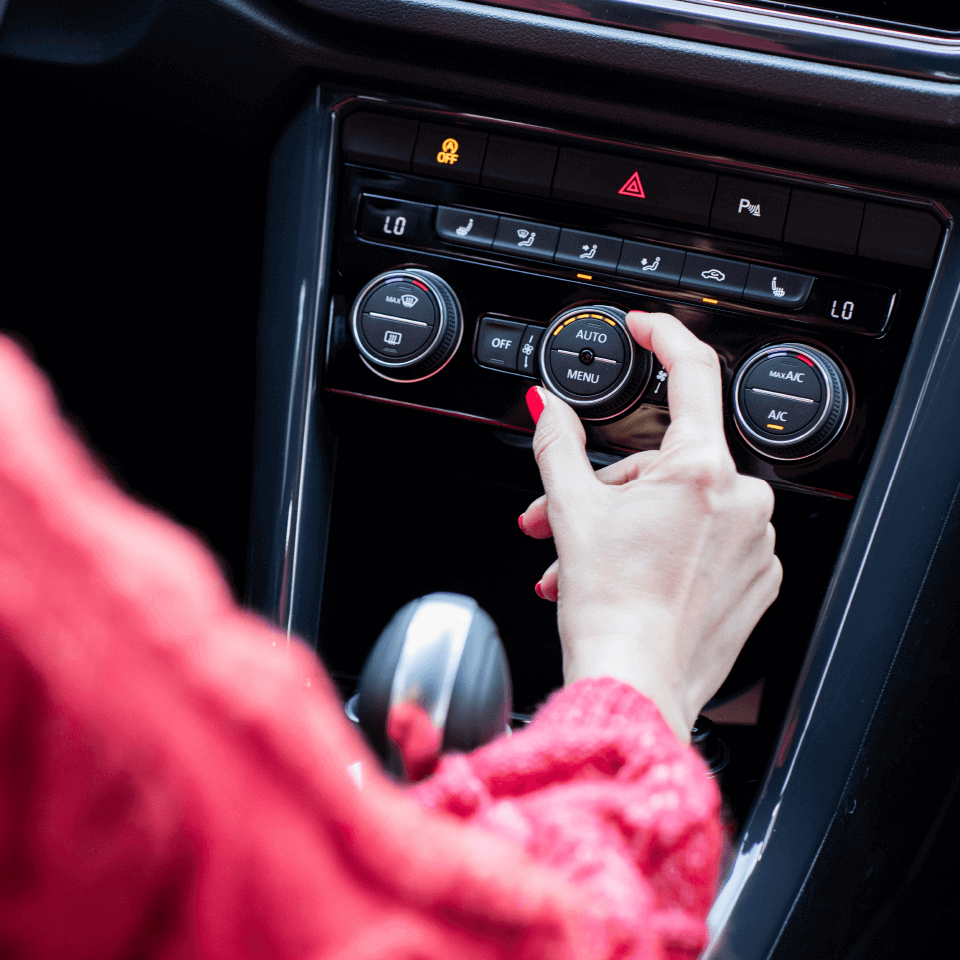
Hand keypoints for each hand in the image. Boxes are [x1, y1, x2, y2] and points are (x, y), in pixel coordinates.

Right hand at [519, 311, 780, 741]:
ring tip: (579, 562)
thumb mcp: (570, 509)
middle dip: (606, 486)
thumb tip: (546, 406)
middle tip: (557, 515)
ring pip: (680, 506)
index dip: (663, 337)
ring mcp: (754, 542)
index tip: (644, 328)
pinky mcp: (756, 579)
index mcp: (702, 471)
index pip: (694, 373)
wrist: (635, 686)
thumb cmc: (610, 610)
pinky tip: (626, 576)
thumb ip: (557, 443)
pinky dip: (664, 549)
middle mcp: (742, 500)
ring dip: (626, 525)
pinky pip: (706, 541)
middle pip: (665, 462)